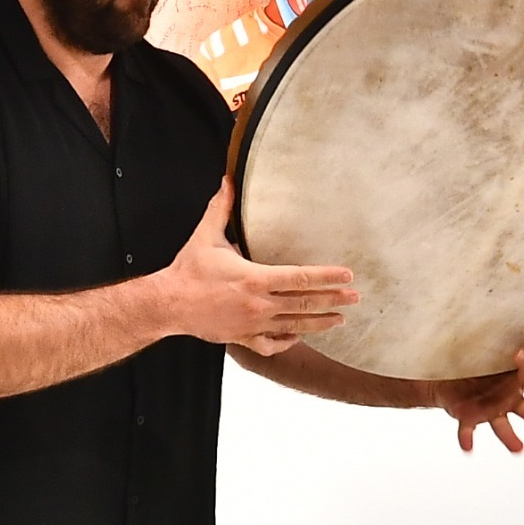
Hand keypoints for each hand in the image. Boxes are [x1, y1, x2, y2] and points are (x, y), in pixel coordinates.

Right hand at [158, 178, 356, 355]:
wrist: (168, 304)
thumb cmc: (188, 270)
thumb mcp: (206, 236)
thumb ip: (221, 208)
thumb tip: (228, 180)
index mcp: (256, 278)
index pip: (301, 277)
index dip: (327, 277)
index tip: (347, 276)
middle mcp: (259, 304)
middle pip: (305, 304)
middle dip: (333, 300)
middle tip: (355, 298)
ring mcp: (253, 324)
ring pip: (294, 326)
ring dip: (319, 323)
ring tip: (340, 320)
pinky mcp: (242, 338)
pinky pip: (271, 344)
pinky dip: (287, 342)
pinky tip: (298, 336)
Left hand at [427, 348, 523, 453]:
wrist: (445, 373)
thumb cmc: (473, 357)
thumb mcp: (483, 344)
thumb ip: (492, 338)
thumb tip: (493, 317)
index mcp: (515, 378)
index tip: (518, 352)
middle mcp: (507, 397)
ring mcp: (490, 410)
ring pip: (503, 427)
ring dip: (511, 438)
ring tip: (519, 448)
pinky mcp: (469, 417)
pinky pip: (469, 430)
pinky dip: (468, 438)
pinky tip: (468, 447)